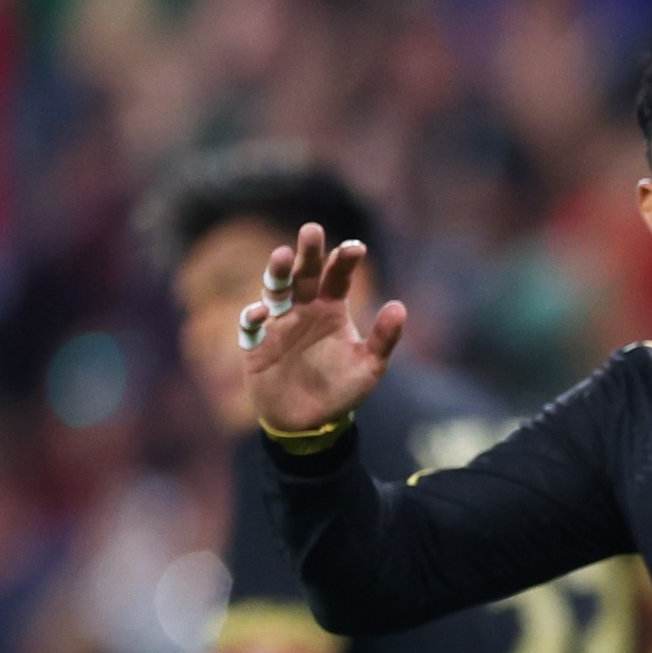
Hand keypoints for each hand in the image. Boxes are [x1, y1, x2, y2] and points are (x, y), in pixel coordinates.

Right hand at [245, 221, 406, 437]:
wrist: (309, 423)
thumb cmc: (341, 390)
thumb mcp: (369, 367)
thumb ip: (384, 338)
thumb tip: (400, 306)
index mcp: (331, 309)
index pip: (337, 277)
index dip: (344, 261)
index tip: (356, 247)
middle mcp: (304, 309)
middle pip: (304, 273)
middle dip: (308, 253)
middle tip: (312, 230)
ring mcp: (279, 324)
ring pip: (275, 290)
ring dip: (277, 273)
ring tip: (282, 256)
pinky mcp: (257, 344)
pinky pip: (251, 325)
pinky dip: (253, 315)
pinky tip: (262, 311)